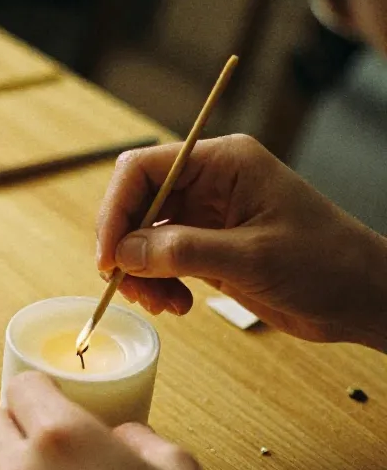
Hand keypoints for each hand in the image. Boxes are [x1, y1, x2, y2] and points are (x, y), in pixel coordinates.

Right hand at [96, 133, 386, 349]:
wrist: (363, 298)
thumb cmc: (326, 264)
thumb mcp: (252, 258)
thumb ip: (183, 252)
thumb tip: (122, 253)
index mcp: (223, 163)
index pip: (143, 169)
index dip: (115, 211)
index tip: (108, 256)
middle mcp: (209, 183)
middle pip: (136, 204)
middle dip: (125, 248)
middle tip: (129, 288)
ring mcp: (206, 216)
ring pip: (143, 237)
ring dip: (140, 273)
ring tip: (162, 304)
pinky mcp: (207, 247)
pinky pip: (161, 260)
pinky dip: (157, 284)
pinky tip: (177, 306)